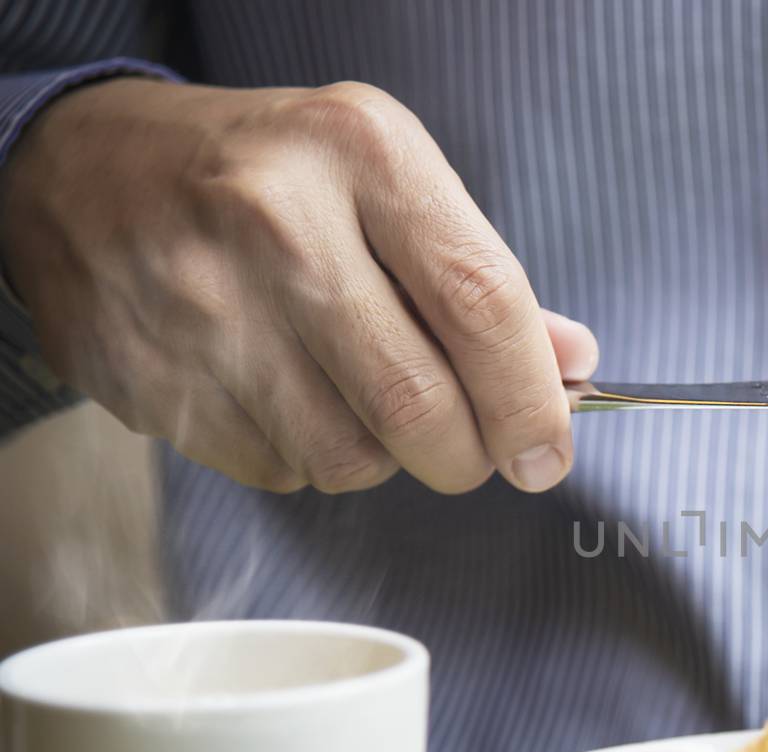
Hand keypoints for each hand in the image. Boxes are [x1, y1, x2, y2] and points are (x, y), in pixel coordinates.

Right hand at [0, 77, 596, 493]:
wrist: (86, 172)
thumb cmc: (263, 176)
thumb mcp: (383, 179)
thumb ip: (479, 276)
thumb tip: (570, 366)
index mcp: (361, 152)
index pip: (481, 301)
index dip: (532, 399)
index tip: (548, 451)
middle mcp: (279, 220)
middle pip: (419, 401)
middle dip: (467, 453)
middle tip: (472, 449)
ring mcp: (205, 304)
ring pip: (350, 457)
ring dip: (382, 455)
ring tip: (358, 395)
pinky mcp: (158, 380)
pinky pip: (280, 471)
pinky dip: (307, 457)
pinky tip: (287, 394)